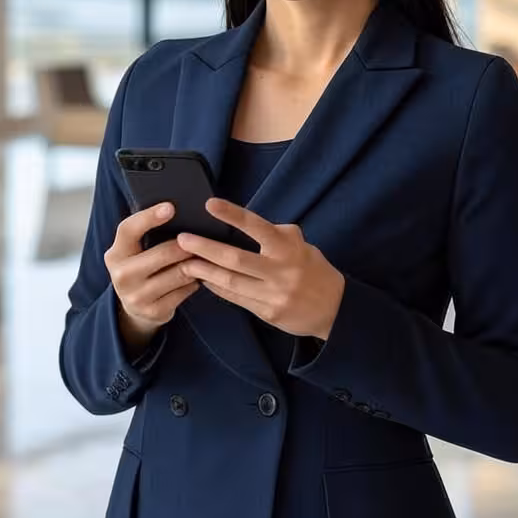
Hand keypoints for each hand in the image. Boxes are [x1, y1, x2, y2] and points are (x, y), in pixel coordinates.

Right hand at [104, 202, 200, 346]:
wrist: (135, 308)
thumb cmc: (143, 267)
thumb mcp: (137, 251)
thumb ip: (149, 234)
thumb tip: (181, 211)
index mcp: (115, 254)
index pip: (128, 230)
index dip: (149, 217)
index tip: (170, 207)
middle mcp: (121, 276)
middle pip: (164, 253)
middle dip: (187, 244)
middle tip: (205, 236)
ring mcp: (136, 296)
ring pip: (179, 272)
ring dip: (196, 263)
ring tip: (206, 255)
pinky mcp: (154, 311)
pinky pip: (185, 290)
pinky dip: (196, 281)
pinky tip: (199, 276)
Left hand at [176, 198, 345, 340]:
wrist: (334, 309)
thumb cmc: (313, 270)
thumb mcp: (302, 246)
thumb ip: (277, 235)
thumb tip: (245, 224)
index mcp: (289, 249)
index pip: (257, 227)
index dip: (232, 215)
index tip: (210, 204)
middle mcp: (281, 271)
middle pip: (235, 259)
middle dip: (205, 249)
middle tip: (182, 240)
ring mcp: (274, 294)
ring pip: (231, 282)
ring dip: (204, 271)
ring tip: (184, 262)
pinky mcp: (268, 313)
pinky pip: (236, 298)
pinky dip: (217, 288)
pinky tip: (204, 280)